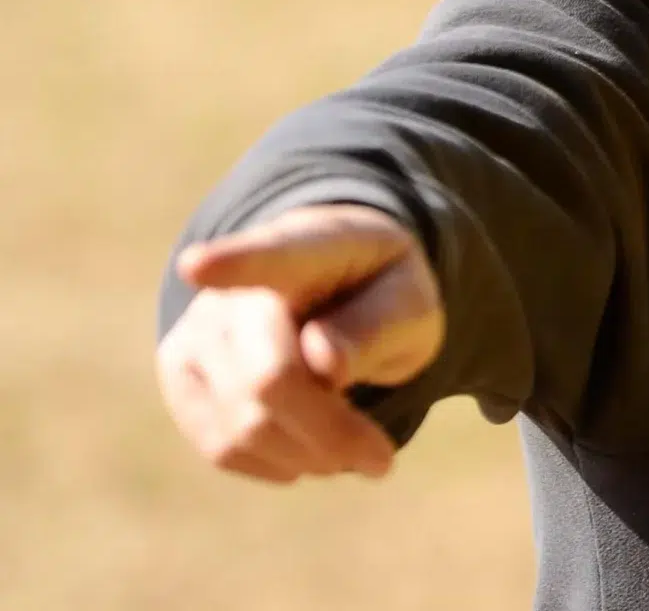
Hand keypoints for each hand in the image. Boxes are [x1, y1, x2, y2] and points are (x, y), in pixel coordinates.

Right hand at [156, 203, 444, 482]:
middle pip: (269, 379)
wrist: (335, 288)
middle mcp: (235, 283)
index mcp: (306, 246)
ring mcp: (196, 327)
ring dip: (306, 455)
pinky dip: (274, 463)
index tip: (198, 265)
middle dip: (330, 432)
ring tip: (349, 450)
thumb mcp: (409, 302)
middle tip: (380, 460)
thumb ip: (376, 324)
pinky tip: (308, 448)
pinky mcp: (179, 373)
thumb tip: (325, 363)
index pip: (268, 255)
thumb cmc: (378, 294)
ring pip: (242, 425)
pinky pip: (221, 446)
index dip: (232, 261)